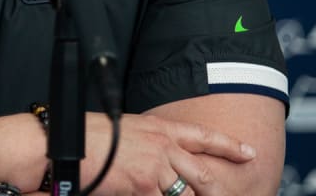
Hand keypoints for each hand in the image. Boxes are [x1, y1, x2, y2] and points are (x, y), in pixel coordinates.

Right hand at [77, 112, 256, 195]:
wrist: (67, 143)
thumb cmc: (88, 137)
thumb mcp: (126, 131)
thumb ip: (149, 143)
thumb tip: (159, 159)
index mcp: (159, 127)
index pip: (203, 135)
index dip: (229, 146)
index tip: (249, 153)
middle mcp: (163, 145)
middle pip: (203, 171)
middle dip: (219, 188)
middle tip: (231, 193)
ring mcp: (157, 168)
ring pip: (188, 191)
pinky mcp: (146, 187)